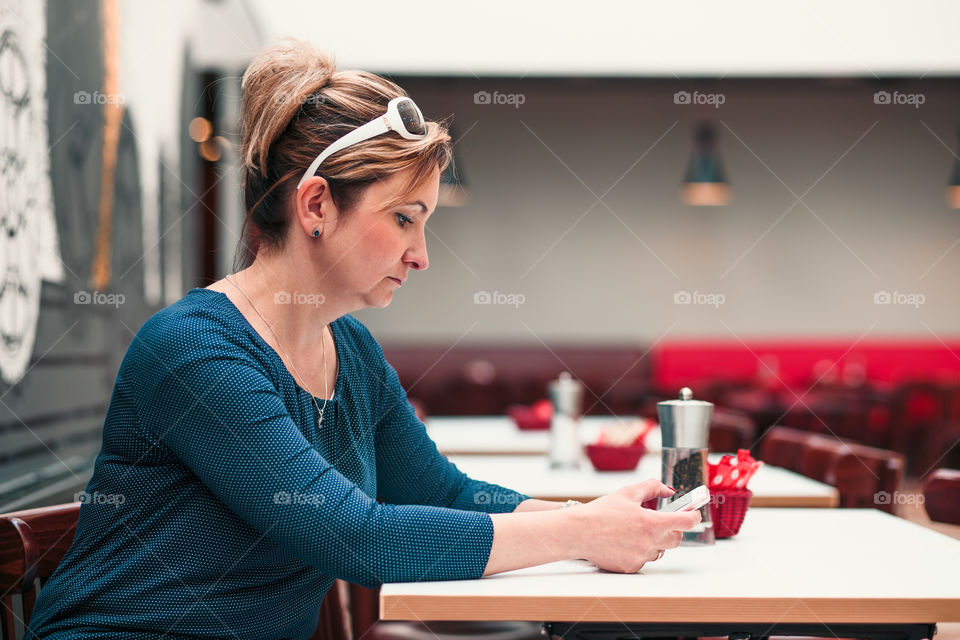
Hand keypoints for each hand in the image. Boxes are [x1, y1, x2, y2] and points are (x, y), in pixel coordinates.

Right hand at [570, 479, 700, 573]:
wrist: (578, 532)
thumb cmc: (600, 512)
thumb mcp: (627, 493)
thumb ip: (652, 487)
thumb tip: (668, 490)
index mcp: (651, 523)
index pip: (684, 522)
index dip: (693, 517)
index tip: (694, 514)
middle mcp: (649, 543)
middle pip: (676, 539)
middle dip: (673, 529)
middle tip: (662, 521)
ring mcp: (641, 557)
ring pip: (659, 550)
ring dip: (655, 541)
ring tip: (636, 531)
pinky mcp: (631, 567)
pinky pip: (644, 559)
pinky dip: (640, 550)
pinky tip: (625, 541)